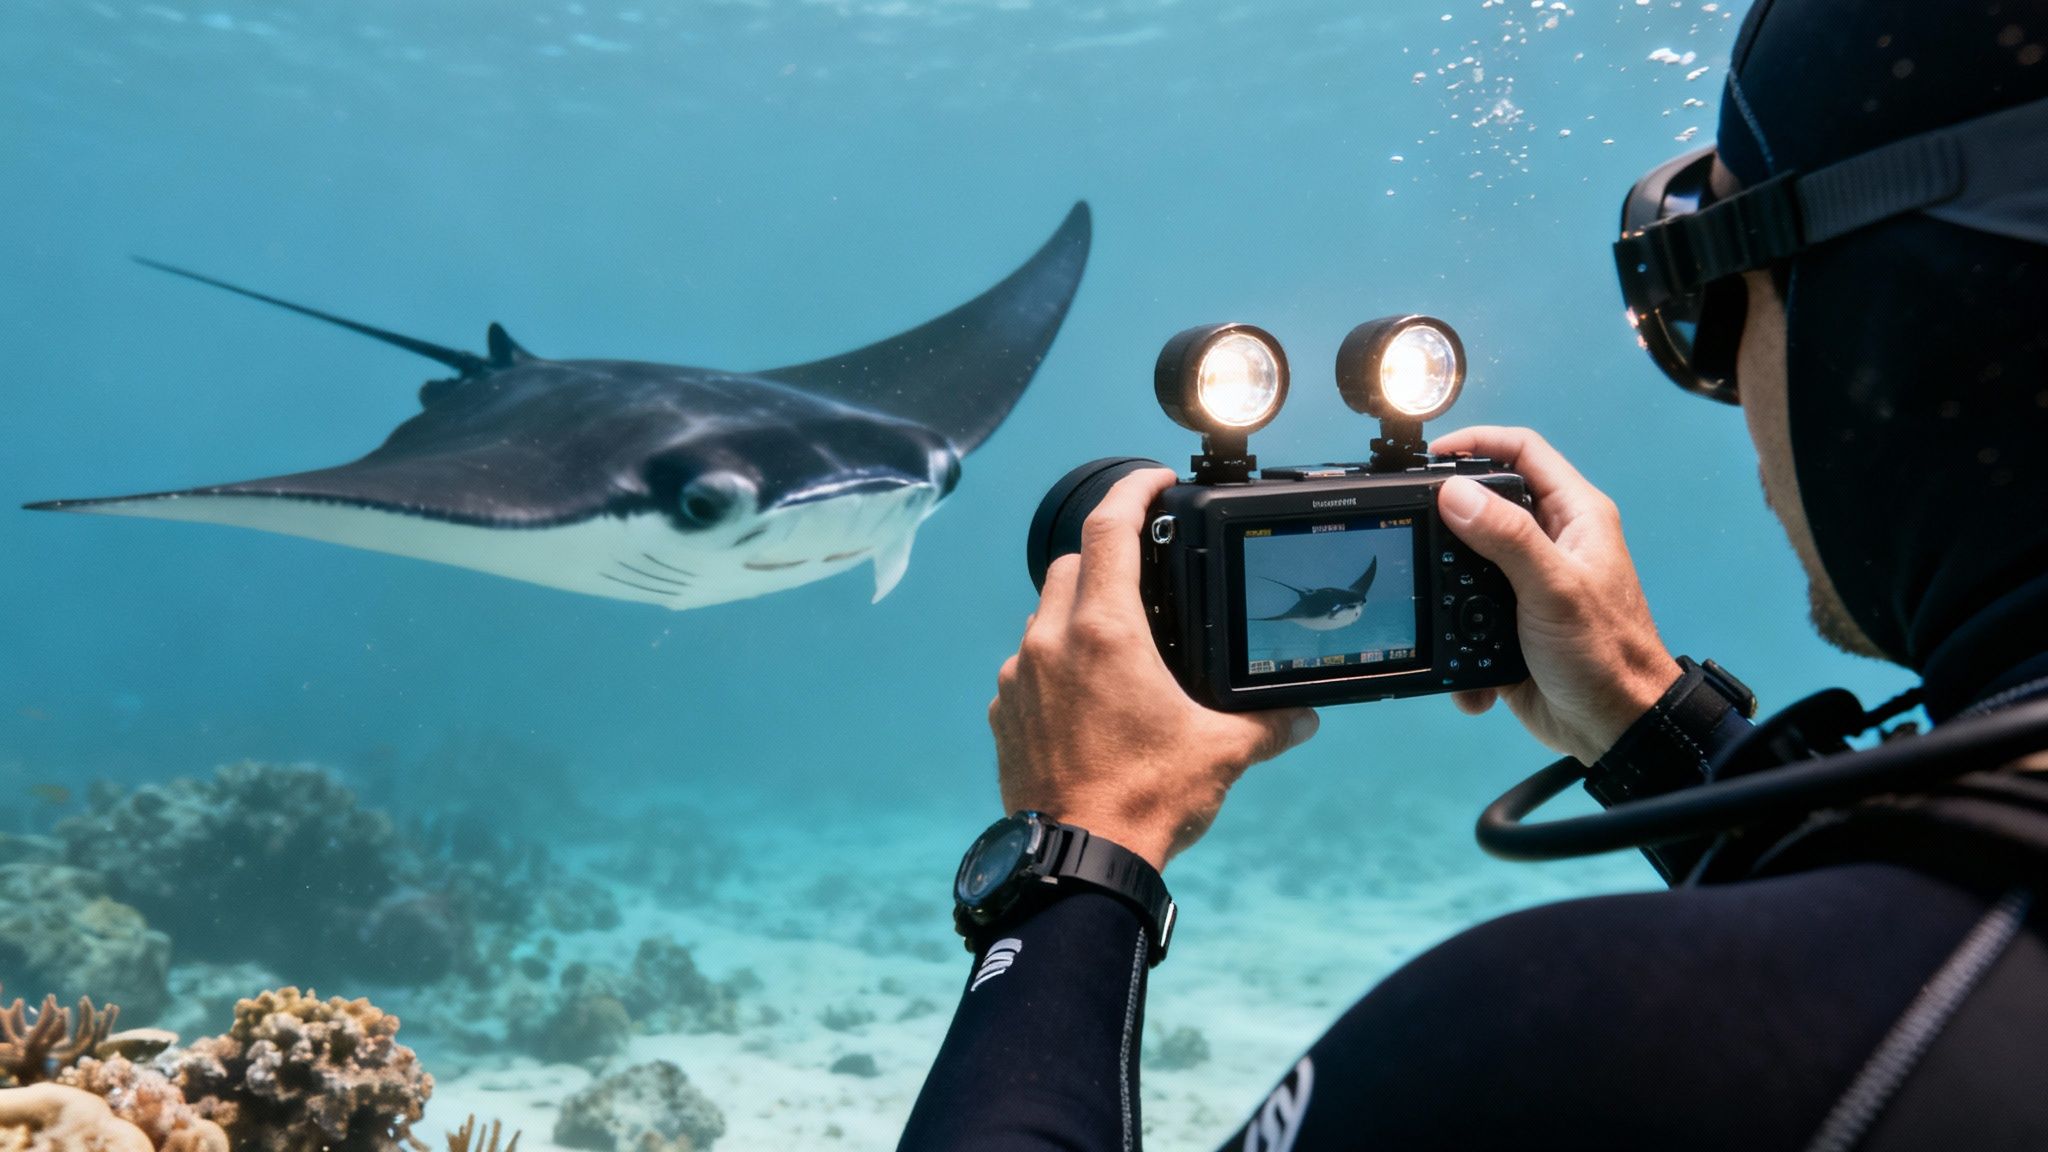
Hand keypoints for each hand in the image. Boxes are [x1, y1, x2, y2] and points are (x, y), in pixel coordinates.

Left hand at [990, 468, 1318, 870]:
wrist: (1077, 861)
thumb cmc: (1145, 799)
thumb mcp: (1221, 753)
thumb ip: (1268, 724)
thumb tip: (1304, 717)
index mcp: (1104, 632)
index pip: (1110, 529)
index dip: (1133, 492)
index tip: (1154, 482)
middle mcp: (1050, 641)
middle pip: (1072, 565)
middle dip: (1107, 556)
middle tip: (1146, 574)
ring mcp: (1018, 677)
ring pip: (1043, 615)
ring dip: (1077, 613)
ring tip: (1121, 645)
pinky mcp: (1004, 714)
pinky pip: (1026, 667)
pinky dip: (1054, 664)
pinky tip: (1088, 698)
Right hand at [1431, 426, 1680, 763]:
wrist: (1615, 729)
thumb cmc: (1603, 652)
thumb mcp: (1553, 587)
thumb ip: (1506, 536)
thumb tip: (1453, 491)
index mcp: (1575, 516)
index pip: (1524, 452)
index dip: (1479, 442)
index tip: (1433, 456)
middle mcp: (1550, 541)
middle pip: (1486, 504)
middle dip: (1449, 518)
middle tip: (1414, 526)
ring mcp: (1527, 583)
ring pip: (1466, 561)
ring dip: (1446, 587)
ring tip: (1430, 601)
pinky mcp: (1507, 623)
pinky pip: (1465, 614)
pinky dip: (1456, 636)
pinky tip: (1459, 659)